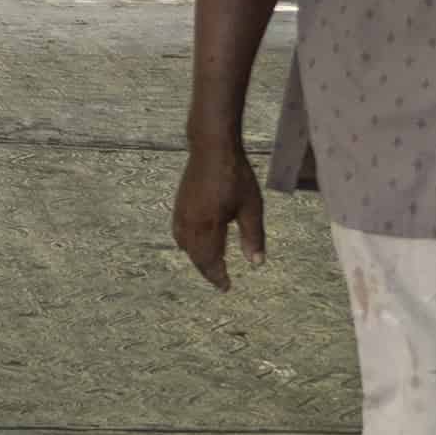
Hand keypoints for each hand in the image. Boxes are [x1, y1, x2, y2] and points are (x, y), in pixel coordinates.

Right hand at [170, 135, 265, 289]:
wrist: (211, 147)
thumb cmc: (235, 175)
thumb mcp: (251, 207)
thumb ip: (253, 236)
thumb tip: (257, 263)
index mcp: (209, 226)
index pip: (211, 261)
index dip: (218, 276)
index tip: (227, 287)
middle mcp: (191, 223)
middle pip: (196, 257)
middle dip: (208, 271)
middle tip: (220, 280)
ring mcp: (182, 213)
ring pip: (185, 246)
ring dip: (197, 259)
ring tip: (210, 265)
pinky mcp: (179, 204)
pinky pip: (179, 233)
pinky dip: (188, 245)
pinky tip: (195, 243)